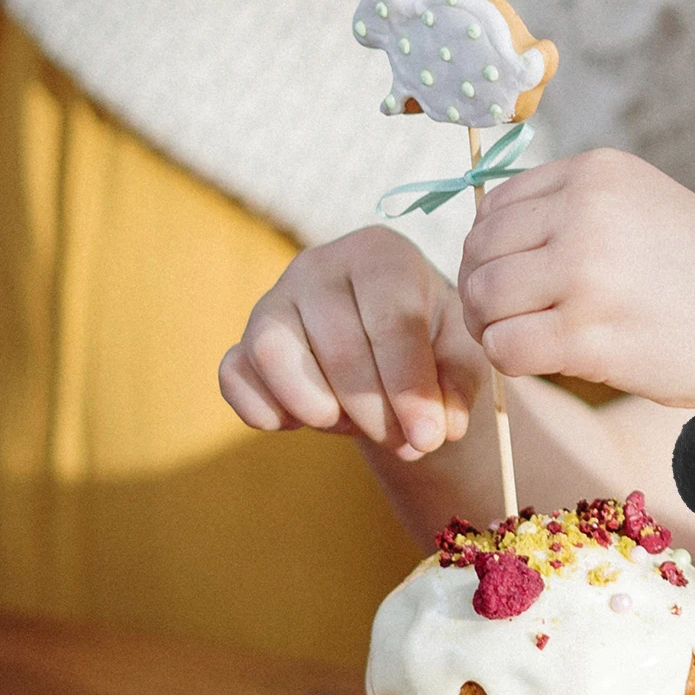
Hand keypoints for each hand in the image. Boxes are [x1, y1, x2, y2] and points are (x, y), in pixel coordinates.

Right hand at [220, 226, 484, 459]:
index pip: (392, 320)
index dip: (409, 387)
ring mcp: (272, 301)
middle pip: (338, 346)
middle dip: (374, 411)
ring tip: (352, 423)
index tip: (429, 437)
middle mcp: (318, 265)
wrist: (388, 346)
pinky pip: (234, 377)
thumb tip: (443, 426)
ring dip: (316, 408)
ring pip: (273, 354)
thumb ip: (458, 383)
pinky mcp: (241, 341)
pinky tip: (304, 422)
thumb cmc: (430, 339)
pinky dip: (265, 412)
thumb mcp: (460, 353)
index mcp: (380, 253)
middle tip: (402, 441)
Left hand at [459, 149, 694, 406]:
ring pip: (484, 298)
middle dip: (486, 293)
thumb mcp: (642, 209)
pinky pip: (506, 347)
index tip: (518, 282)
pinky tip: (551, 362)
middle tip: (516, 321)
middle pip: (480, 251)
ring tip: (536, 341)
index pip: (495, 205)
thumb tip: (483, 241)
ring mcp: (586, 270)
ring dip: (495, 328)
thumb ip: (572, 213)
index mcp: (598, 173)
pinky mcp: (588, 331)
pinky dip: (513, 361)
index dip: (492, 251)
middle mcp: (586, 210)